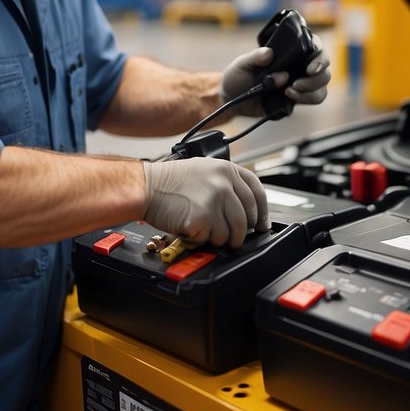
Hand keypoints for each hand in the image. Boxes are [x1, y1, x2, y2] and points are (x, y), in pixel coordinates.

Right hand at [141, 158, 268, 247]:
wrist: (146, 186)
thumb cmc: (169, 182)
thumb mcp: (204, 171)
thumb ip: (226, 184)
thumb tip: (244, 208)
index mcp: (227, 170)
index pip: (257, 192)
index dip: (262, 212)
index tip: (262, 225)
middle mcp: (224, 183)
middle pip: (247, 218)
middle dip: (241, 233)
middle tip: (230, 237)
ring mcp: (215, 200)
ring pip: (232, 233)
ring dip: (220, 239)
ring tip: (204, 230)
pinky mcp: (203, 218)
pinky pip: (212, 239)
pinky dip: (201, 240)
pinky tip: (191, 229)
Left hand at [220, 37, 331, 117]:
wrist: (233, 100)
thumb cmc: (238, 76)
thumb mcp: (242, 63)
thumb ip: (255, 57)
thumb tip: (269, 54)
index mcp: (289, 51)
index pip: (314, 46)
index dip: (319, 55)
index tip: (310, 67)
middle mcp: (299, 65)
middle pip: (324, 68)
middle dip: (316, 77)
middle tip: (296, 83)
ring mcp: (301, 82)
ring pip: (322, 85)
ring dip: (311, 90)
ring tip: (289, 91)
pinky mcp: (299, 98)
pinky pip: (314, 98)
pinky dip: (306, 99)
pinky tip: (289, 96)